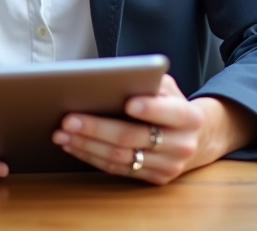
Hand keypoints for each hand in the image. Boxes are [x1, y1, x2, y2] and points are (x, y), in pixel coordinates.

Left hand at [52, 75, 256, 185]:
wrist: (194, 138)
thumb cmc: (170, 104)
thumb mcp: (167, 87)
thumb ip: (148, 81)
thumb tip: (115, 78)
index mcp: (189, 117)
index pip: (171, 112)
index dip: (151, 108)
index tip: (128, 102)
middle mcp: (182, 145)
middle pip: (135, 137)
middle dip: (98, 128)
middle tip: (69, 119)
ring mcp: (168, 166)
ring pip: (122, 157)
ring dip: (87, 145)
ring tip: (61, 133)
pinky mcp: (154, 178)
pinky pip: (118, 170)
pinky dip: (91, 157)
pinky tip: (73, 145)